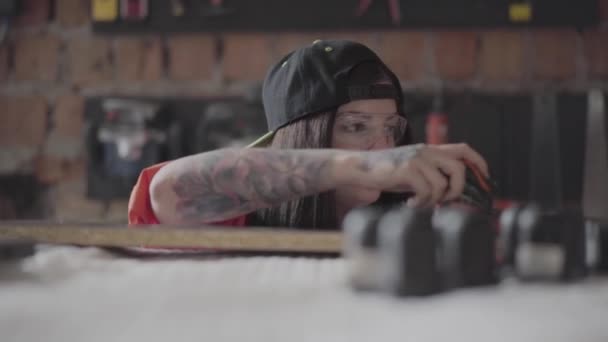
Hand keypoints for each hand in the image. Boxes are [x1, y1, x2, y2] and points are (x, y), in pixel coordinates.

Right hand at [347, 143, 488, 207]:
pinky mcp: (407, 169)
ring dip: (434, 200)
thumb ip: (431, 175)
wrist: (361, 169)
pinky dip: (421, 202)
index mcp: (430, 150)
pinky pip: (427, 191)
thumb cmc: (386, 173)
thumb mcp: (413, 171)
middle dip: (458, 189)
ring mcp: (417, 159)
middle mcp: (426, 151)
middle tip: (445, 201)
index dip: (479, 163)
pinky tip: (410, 203)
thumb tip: (451, 193)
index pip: (463, 149)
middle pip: (459, 167)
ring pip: (442, 185)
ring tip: (420, 204)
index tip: (486, 179)